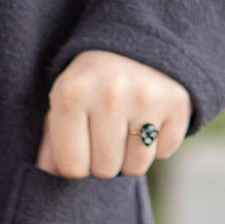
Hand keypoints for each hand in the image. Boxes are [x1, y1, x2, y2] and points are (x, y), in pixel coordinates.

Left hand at [39, 48, 193, 179]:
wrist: (134, 46)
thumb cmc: (91, 85)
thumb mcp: (63, 103)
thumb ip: (53, 143)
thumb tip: (48, 178)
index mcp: (71, 95)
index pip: (72, 167)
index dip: (77, 163)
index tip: (81, 146)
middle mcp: (108, 95)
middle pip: (104, 170)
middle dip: (104, 161)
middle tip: (105, 134)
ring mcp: (146, 98)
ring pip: (136, 167)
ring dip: (130, 157)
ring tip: (126, 128)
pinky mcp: (176, 103)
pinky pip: (163, 153)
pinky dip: (156, 145)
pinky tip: (148, 119)